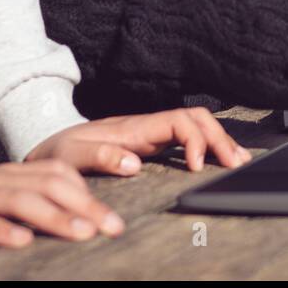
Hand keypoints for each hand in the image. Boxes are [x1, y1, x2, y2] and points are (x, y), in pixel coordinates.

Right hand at [0, 160, 123, 253]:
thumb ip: (29, 204)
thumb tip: (78, 220)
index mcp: (9, 174)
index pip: (59, 174)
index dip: (89, 194)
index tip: (115, 221)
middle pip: (47, 185)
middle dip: (83, 206)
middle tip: (111, 229)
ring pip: (17, 200)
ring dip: (52, 217)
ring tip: (80, 234)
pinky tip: (20, 243)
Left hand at [26, 110, 251, 174]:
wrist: (49, 142)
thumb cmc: (60, 150)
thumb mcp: (71, 156)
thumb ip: (99, 157)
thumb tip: (135, 163)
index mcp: (135, 127)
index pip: (179, 121)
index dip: (195, 140)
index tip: (196, 168)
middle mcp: (148, 126)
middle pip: (197, 119)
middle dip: (220, 138)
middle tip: (235, 164)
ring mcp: (152, 133)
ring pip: (196, 126)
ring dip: (219, 140)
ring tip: (238, 161)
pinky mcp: (152, 143)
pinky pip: (188, 138)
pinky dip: (209, 147)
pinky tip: (221, 160)